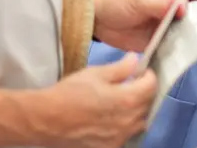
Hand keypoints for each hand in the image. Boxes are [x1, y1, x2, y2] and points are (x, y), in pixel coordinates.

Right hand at [41, 54, 156, 147]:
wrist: (45, 120)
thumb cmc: (70, 93)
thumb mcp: (96, 74)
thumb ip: (121, 68)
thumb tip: (136, 59)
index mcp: (129, 100)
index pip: (152, 85)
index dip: (148, 75)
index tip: (141, 71)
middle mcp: (129, 122)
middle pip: (148, 104)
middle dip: (143, 92)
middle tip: (131, 84)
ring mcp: (120, 138)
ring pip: (139, 122)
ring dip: (136, 111)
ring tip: (121, 102)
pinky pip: (126, 135)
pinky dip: (124, 126)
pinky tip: (111, 119)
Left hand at [93, 0, 187, 51]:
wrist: (99, 21)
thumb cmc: (117, 3)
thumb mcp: (136, 3)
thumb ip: (157, 5)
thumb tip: (178, 4)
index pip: (182, 0)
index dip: (183, 9)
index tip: (180, 17)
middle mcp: (169, 10)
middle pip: (184, 19)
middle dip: (185, 28)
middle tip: (182, 36)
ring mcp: (165, 27)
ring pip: (178, 35)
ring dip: (178, 42)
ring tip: (176, 48)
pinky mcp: (159, 42)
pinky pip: (167, 48)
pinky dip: (169, 53)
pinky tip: (169, 57)